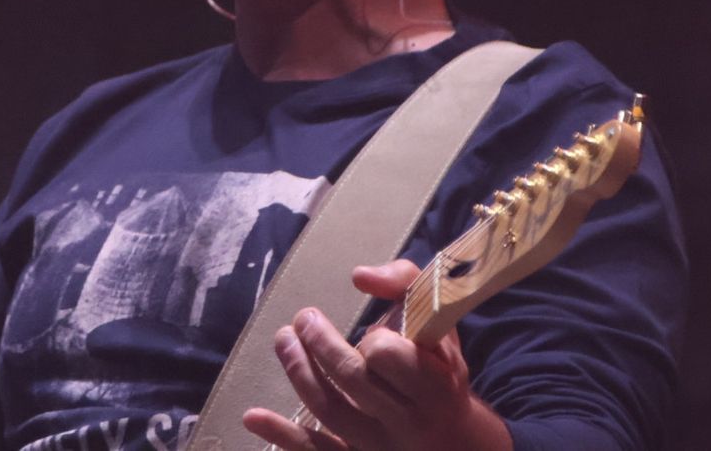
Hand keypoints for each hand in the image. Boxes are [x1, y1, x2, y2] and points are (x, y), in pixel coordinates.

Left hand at [239, 260, 510, 450]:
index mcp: (434, 383)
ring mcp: (380, 446)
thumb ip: (403, 283)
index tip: (370, 334)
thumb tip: (359, 276)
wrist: (456, 438)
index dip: (373, 341)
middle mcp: (408, 421)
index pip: (387, 356)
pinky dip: (284, 436)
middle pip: (351, 380)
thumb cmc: (439, 366)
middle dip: (321, 344)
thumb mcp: (437, 320)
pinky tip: (253, 416)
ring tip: (283, 340)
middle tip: (303, 318)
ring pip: (329, 412)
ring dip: (298, 371)